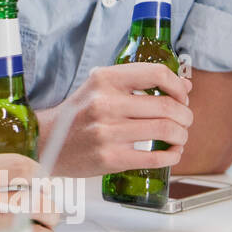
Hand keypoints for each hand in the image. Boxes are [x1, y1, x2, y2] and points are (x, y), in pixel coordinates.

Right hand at [39, 63, 192, 177]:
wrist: (46, 142)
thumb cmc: (78, 115)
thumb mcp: (101, 88)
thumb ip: (138, 83)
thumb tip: (184, 86)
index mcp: (104, 79)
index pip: (156, 74)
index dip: (177, 86)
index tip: (181, 96)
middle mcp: (105, 103)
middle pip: (167, 106)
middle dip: (185, 115)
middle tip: (184, 120)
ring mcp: (107, 132)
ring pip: (166, 130)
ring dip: (181, 135)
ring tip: (178, 137)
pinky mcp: (111, 158)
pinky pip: (156, 157)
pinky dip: (173, 156)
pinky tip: (171, 153)